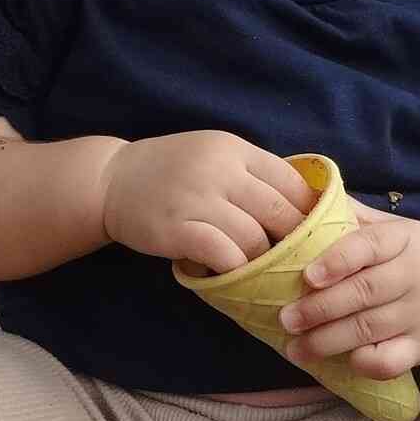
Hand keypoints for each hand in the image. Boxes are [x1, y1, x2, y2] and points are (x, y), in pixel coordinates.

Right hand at [100, 131, 315, 273]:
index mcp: (234, 148)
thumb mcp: (213, 155)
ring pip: (255, 238)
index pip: (293, 182)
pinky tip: (228, 272)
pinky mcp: (176, 228)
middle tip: (292, 261)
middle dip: (292, 242)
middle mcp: (219, 169)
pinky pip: (224, 255)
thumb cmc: (169, 172)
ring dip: (261, 260)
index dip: (309, 212)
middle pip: (281, 212)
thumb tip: (306, 207)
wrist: (109, 181)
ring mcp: (196, 198)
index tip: (310, 235)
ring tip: (257, 269)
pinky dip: (234, 269)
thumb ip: (251, 174)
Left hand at [280, 205, 419, 377]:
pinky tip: (340, 362)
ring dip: (328, 341)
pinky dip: (366, 363)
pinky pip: (393, 361)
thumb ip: (355, 218)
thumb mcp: (397, 228)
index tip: (309, 276)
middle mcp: (415, 276)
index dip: (338, 261)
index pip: (370, 245)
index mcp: (404, 239)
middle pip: (364, 292)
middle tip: (286, 318)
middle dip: (320, 308)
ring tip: (295, 347)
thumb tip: (304, 198)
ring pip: (371, 329)